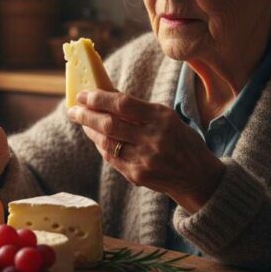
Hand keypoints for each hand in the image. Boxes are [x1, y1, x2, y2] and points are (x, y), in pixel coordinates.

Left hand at [66, 90, 223, 212]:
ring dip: (90, 131)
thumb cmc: (180, 140)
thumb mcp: (166, 118)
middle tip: (73, 109)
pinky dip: (101, 146)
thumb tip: (104, 94)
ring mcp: (144, 160)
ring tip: (82, 121)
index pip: (122, 104)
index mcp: (162, 118)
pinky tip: (96, 138)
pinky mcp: (137, 176)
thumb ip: (138, 109)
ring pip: (106, 142)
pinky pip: (111, 158)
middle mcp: (153, 138)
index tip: (83, 94)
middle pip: (109, 124)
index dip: (99, 98)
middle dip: (86, 115)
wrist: (197, 177)